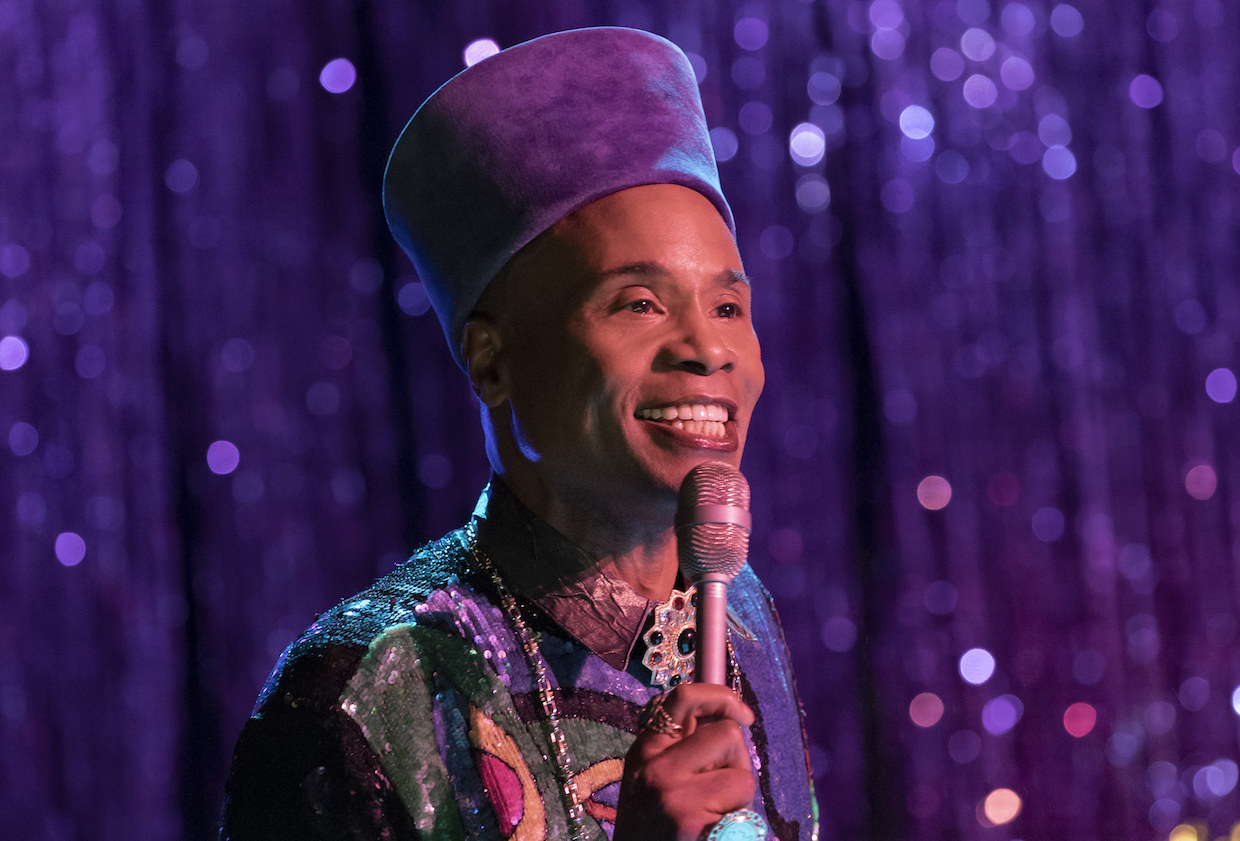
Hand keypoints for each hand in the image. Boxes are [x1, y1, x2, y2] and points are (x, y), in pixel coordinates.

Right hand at [613, 684, 756, 840]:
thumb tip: (729, 718)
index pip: (681, 699)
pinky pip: (740, 791)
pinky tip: (716, 829)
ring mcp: (668, 786)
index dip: (720, 697)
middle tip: (724, 792)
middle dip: (738, 759)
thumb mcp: (658, 786)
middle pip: (724, 730)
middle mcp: (651, 763)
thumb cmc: (660, 835)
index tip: (742, 714)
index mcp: (644, 751)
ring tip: (716, 814)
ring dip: (739, 788)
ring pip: (737, 762)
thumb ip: (684, 751)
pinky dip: (740, 811)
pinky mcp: (688, 811)